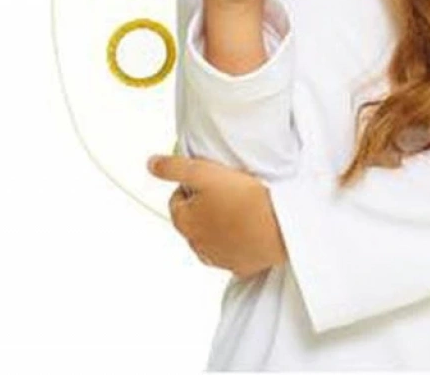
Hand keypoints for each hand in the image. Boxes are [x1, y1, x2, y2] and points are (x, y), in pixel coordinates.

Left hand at [147, 153, 287, 279]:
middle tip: (226, 190)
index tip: (210, 179)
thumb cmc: (243, 198)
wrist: (278, 225)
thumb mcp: (204, 172)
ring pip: (210, 235)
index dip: (192, 185)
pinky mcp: (238, 265)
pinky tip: (248, 226)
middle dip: (204, 204)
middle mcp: (196, 244)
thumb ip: (174, 167)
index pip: (176, 199)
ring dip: (218, 223)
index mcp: (184, 221)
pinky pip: (231, 250)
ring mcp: (217, 258)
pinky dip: (235, 239)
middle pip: (193, 218)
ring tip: (239, 206)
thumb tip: (151, 164)